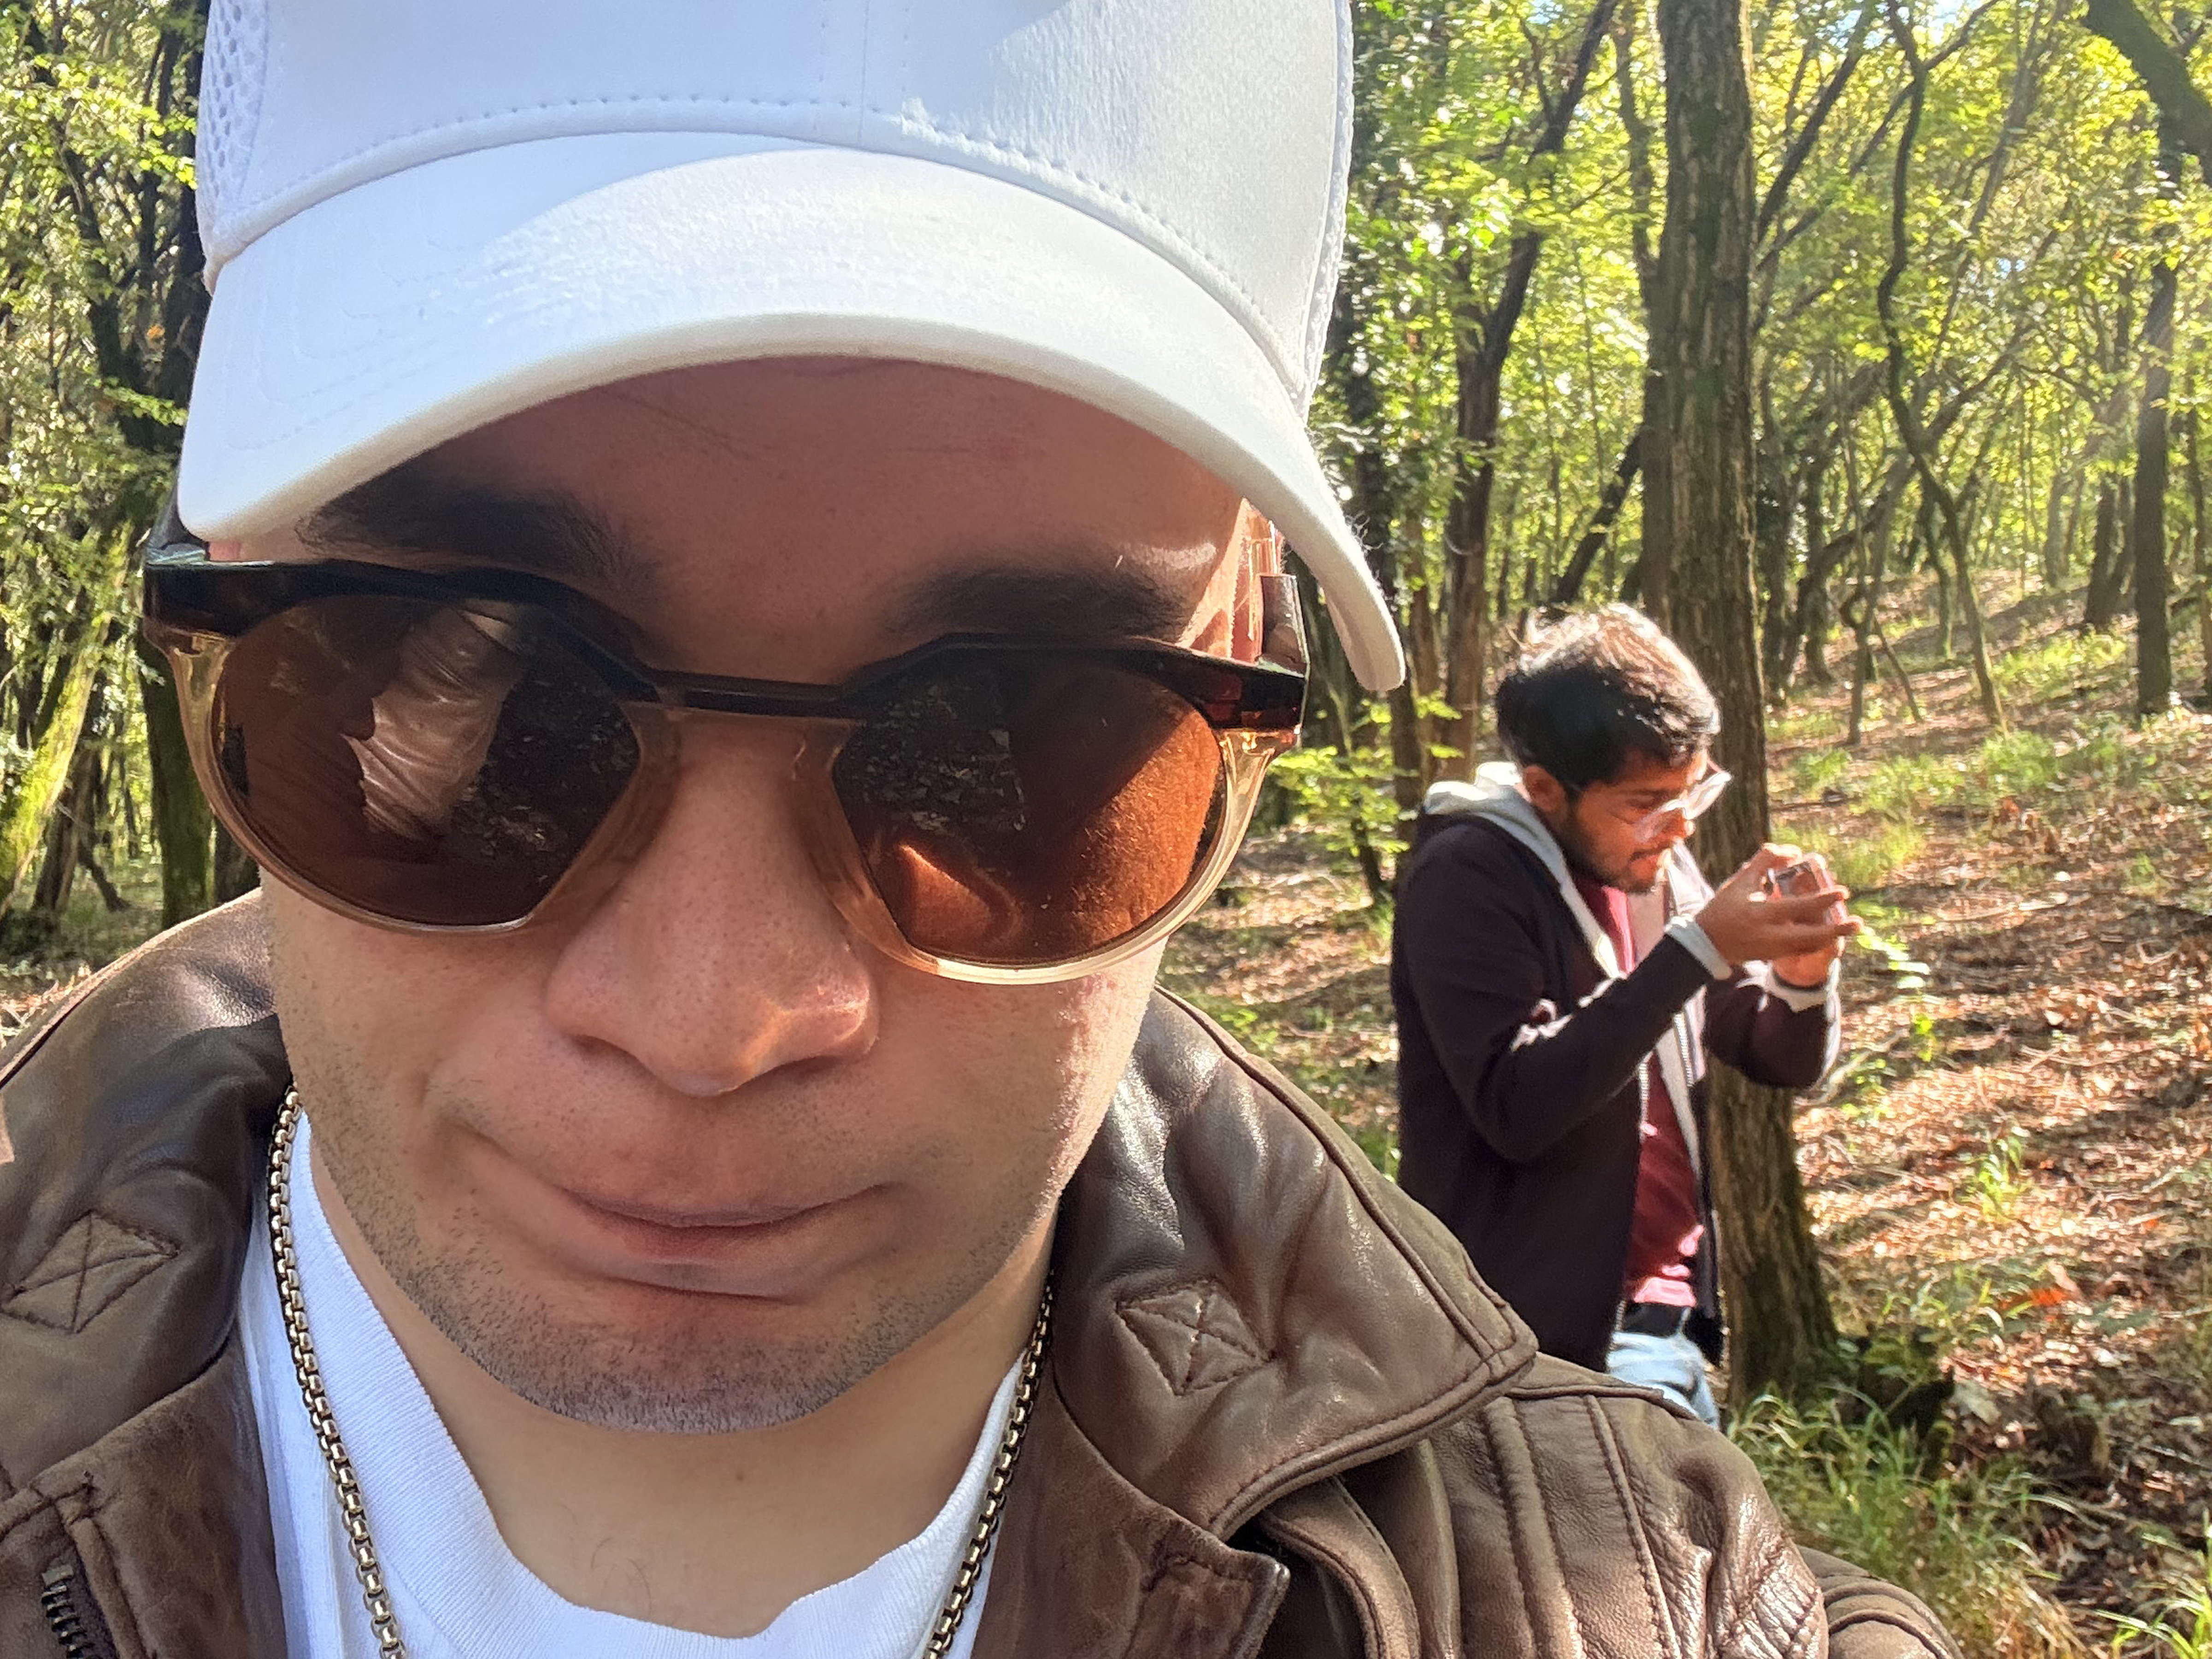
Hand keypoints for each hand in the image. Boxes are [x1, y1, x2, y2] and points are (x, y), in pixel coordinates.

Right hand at [1695, 845, 1858, 981]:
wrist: (1707, 941)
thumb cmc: (1724, 906)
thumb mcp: (1742, 879)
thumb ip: (1766, 860)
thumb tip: (1794, 851)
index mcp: (1758, 913)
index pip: (1796, 907)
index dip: (1821, 899)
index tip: (1843, 892)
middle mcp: (1767, 934)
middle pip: (1809, 937)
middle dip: (1836, 930)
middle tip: (1858, 923)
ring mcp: (1771, 949)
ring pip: (1809, 947)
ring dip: (1832, 938)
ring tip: (1851, 928)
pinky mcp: (1773, 956)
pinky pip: (1801, 951)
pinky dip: (1817, 943)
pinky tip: (1830, 935)